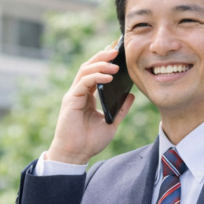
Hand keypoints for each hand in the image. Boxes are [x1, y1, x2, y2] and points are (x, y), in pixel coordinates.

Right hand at [46, 45, 134, 165]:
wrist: (75, 155)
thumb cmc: (90, 141)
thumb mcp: (111, 123)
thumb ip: (120, 109)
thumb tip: (132, 95)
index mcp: (87, 96)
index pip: (95, 73)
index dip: (105, 61)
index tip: (118, 51)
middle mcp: (79, 92)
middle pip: (89, 66)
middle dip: (102, 56)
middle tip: (117, 49)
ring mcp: (74, 95)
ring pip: (85, 71)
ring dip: (100, 64)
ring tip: (115, 63)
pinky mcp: (71, 100)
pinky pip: (83, 83)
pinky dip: (96, 77)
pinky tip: (108, 76)